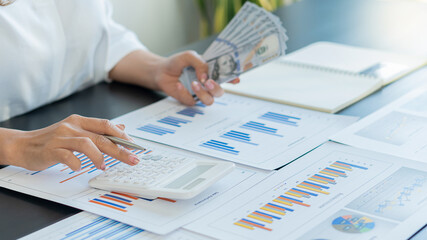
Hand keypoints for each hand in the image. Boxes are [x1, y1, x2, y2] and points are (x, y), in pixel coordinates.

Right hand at [3, 115, 138, 171]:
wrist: (23, 145)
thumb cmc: (52, 139)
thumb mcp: (77, 130)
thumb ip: (98, 130)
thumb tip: (122, 127)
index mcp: (80, 121)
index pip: (106, 125)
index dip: (123, 136)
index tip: (135, 147)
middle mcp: (72, 126)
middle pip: (101, 137)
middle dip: (120, 150)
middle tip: (132, 159)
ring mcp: (61, 138)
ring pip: (87, 144)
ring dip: (99, 157)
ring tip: (103, 166)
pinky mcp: (51, 150)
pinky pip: (67, 156)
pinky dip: (76, 163)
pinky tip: (80, 168)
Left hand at [154, 51, 238, 105]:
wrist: (160, 71)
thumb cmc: (177, 63)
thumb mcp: (189, 56)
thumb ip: (200, 63)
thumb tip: (205, 76)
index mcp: (211, 72)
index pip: (226, 77)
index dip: (233, 79)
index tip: (236, 80)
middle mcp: (207, 85)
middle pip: (220, 92)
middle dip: (216, 88)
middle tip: (207, 81)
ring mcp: (199, 94)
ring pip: (209, 100)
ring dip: (202, 93)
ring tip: (193, 84)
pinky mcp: (189, 100)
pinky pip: (192, 101)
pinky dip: (184, 92)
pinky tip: (178, 85)